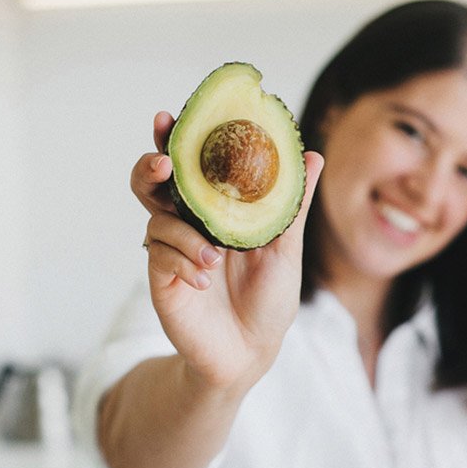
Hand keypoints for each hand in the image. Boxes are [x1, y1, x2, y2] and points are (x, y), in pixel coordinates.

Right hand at [130, 111, 323, 391]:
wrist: (251, 352)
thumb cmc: (269, 300)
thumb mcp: (286, 248)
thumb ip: (292, 203)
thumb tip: (313, 155)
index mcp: (217, 209)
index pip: (193, 165)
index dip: (178, 138)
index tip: (170, 115)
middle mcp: (189, 222)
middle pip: (155, 181)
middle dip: (152, 164)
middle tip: (163, 162)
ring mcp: (172, 249)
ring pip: (154, 215)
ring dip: (182, 230)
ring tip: (212, 253)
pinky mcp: (162, 276)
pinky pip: (160, 254)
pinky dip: (185, 262)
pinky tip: (205, 280)